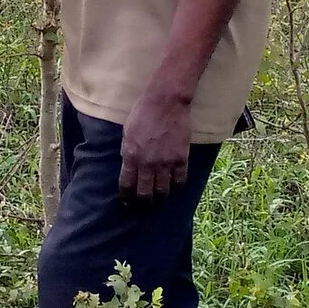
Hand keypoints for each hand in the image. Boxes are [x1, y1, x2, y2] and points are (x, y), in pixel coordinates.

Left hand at [119, 84, 193, 202]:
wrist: (166, 102)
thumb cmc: (143, 113)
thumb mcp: (127, 132)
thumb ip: (128, 151)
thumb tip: (130, 166)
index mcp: (130, 156)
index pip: (127, 185)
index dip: (127, 196)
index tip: (128, 202)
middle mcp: (147, 163)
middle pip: (145, 193)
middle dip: (143, 202)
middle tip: (143, 205)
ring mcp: (165, 163)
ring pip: (163, 191)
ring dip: (160, 197)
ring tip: (159, 198)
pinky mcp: (181, 159)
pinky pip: (180, 181)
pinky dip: (177, 185)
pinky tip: (174, 184)